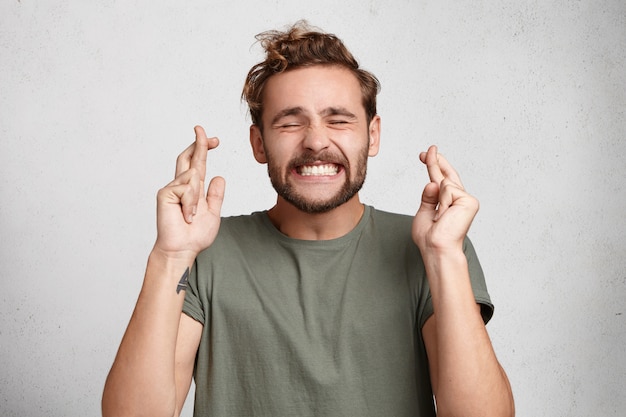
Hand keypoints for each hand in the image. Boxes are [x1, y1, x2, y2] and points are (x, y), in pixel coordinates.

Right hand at [153, 125, 224, 257]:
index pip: (197, 163)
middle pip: (188, 157)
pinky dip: (190, 203)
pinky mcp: (165, 193)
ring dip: (197, 197)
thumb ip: (215, 195)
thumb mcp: (213, 212)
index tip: (214, 140)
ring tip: (192, 215)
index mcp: (192, 189)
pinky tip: (185, 215)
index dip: (204, 149)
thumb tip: (218, 177)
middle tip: (201, 129)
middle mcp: (180, 185)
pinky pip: (186, 188)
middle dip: (197, 143)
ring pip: (193, 176)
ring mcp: (171, 188)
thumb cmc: (195, 235)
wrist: (183, 248)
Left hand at [412, 145, 478, 254]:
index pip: (441, 179)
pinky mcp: (469, 201)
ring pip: (443, 182)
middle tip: (429, 148)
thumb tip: (432, 181)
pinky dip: (442, 202)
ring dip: (437, 199)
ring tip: (439, 216)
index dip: (433, 165)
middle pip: (446, 174)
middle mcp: (460, 200)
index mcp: (448, 203)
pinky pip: (447, 189)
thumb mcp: (424, 213)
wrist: (436, 247)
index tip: (425, 154)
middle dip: (435, 161)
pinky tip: (445, 214)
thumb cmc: (430, 237)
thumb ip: (428, 197)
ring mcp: (466, 199)